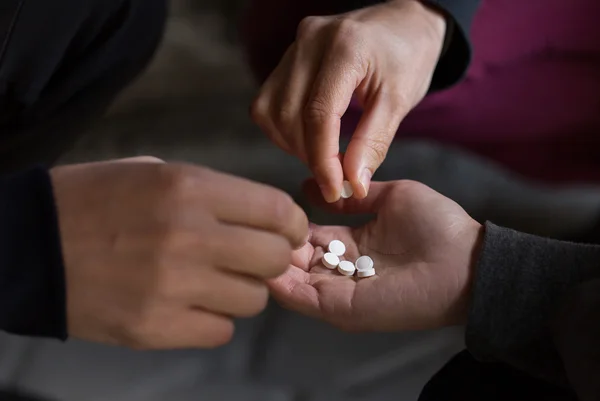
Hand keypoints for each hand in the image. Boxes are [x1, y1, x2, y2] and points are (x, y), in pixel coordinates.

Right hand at [51, 157, 307, 348]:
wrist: (30, 245)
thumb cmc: (95, 199)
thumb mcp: (155, 172)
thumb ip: (214, 194)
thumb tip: (262, 219)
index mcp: (189, 188)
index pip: (277, 210)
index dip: (291, 223)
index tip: (286, 231)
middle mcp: (190, 236)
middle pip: (275, 258)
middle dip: (271, 259)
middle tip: (249, 258)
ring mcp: (174, 287)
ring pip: (254, 300)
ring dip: (241, 290)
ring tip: (212, 281)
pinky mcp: (157, 328)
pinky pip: (221, 331)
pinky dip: (213, 320)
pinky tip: (190, 305)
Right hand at [251, 0, 445, 202]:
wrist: (402, 23)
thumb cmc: (408, 58)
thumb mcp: (399, 101)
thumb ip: (373, 143)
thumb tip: (350, 185)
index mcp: (346, 47)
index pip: (319, 114)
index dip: (322, 160)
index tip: (334, 190)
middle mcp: (311, 41)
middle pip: (289, 115)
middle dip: (309, 156)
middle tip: (335, 177)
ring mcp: (294, 46)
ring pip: (270, 111)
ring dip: (292, 144)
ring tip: (323, 155)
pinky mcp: (286, 57)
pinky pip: (268, 103)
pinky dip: (284, 129)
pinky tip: (309, 135)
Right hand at [269, 180, 482, 331]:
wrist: (465, 261)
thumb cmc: (437, 226)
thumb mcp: (392, 196)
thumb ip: (356, 194)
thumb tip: (316, 185)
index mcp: (353, 243)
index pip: (310, 236)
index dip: (289, 224)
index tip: (268, 208)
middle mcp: (342, 269)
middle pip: (296, 258)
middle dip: (274, 243)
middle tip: (251, 225)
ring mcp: (340, 291)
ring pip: (292, 278)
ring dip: (270, 262)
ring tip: (246, 241)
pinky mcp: (341, 307)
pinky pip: (300, 298)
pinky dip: (278, 283)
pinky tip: (260, 263)